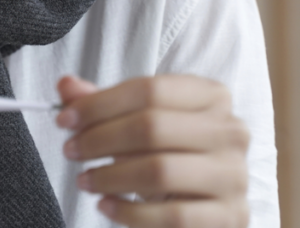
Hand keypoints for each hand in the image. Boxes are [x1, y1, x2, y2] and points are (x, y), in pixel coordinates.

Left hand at [56, 74, 249, 227]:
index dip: (99, 104)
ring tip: (85, 180)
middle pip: (152, 126)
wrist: (204, 202)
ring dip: (110, 176)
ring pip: (160, 170)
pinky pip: (172, 215)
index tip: (64, 120)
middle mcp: (230, 130)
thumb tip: (66, 85)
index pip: (149, 89)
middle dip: (100, 139)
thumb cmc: (166, 155)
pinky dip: (130, 213)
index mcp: (211, 95)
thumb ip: (102, 104)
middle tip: (71, 151)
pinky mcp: (232, 215)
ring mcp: (235, 175)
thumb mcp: (136, 124)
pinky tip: (106, 206)